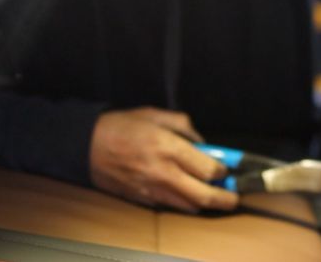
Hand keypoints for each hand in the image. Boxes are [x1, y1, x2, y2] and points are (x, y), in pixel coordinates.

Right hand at [89, 107, 237, 211]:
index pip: (208, 168)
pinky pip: (171, 206)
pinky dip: (184, 203)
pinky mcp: (142, 200)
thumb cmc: (122, 126)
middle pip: (203, 195)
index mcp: (168, 147)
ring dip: (205, 203)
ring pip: (189, 206)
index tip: (227, 168)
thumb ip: (184, 126)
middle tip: (234, 197)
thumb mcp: (155, 114)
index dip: (223, 171)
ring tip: (214, 195)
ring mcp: (152, 190)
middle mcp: (163, 172)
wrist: (86, 146)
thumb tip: (202, 142)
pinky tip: (188, 194)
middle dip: (225, 199)